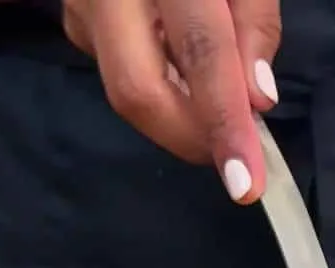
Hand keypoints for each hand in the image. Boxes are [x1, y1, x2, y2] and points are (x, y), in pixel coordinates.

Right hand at [63, 0, 280, 202]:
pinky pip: (124, 73)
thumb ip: (254, 21)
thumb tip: (257, 100)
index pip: (199, 53)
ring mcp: (81, 10)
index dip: (224, 122)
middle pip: (138, 93)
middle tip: (238, 159)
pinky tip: (190, 75)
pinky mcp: (77, 25)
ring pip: (128, 92)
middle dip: (193, 139)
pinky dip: (167, 90)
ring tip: (223, 111)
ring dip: (184, 117)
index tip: (247, 184)